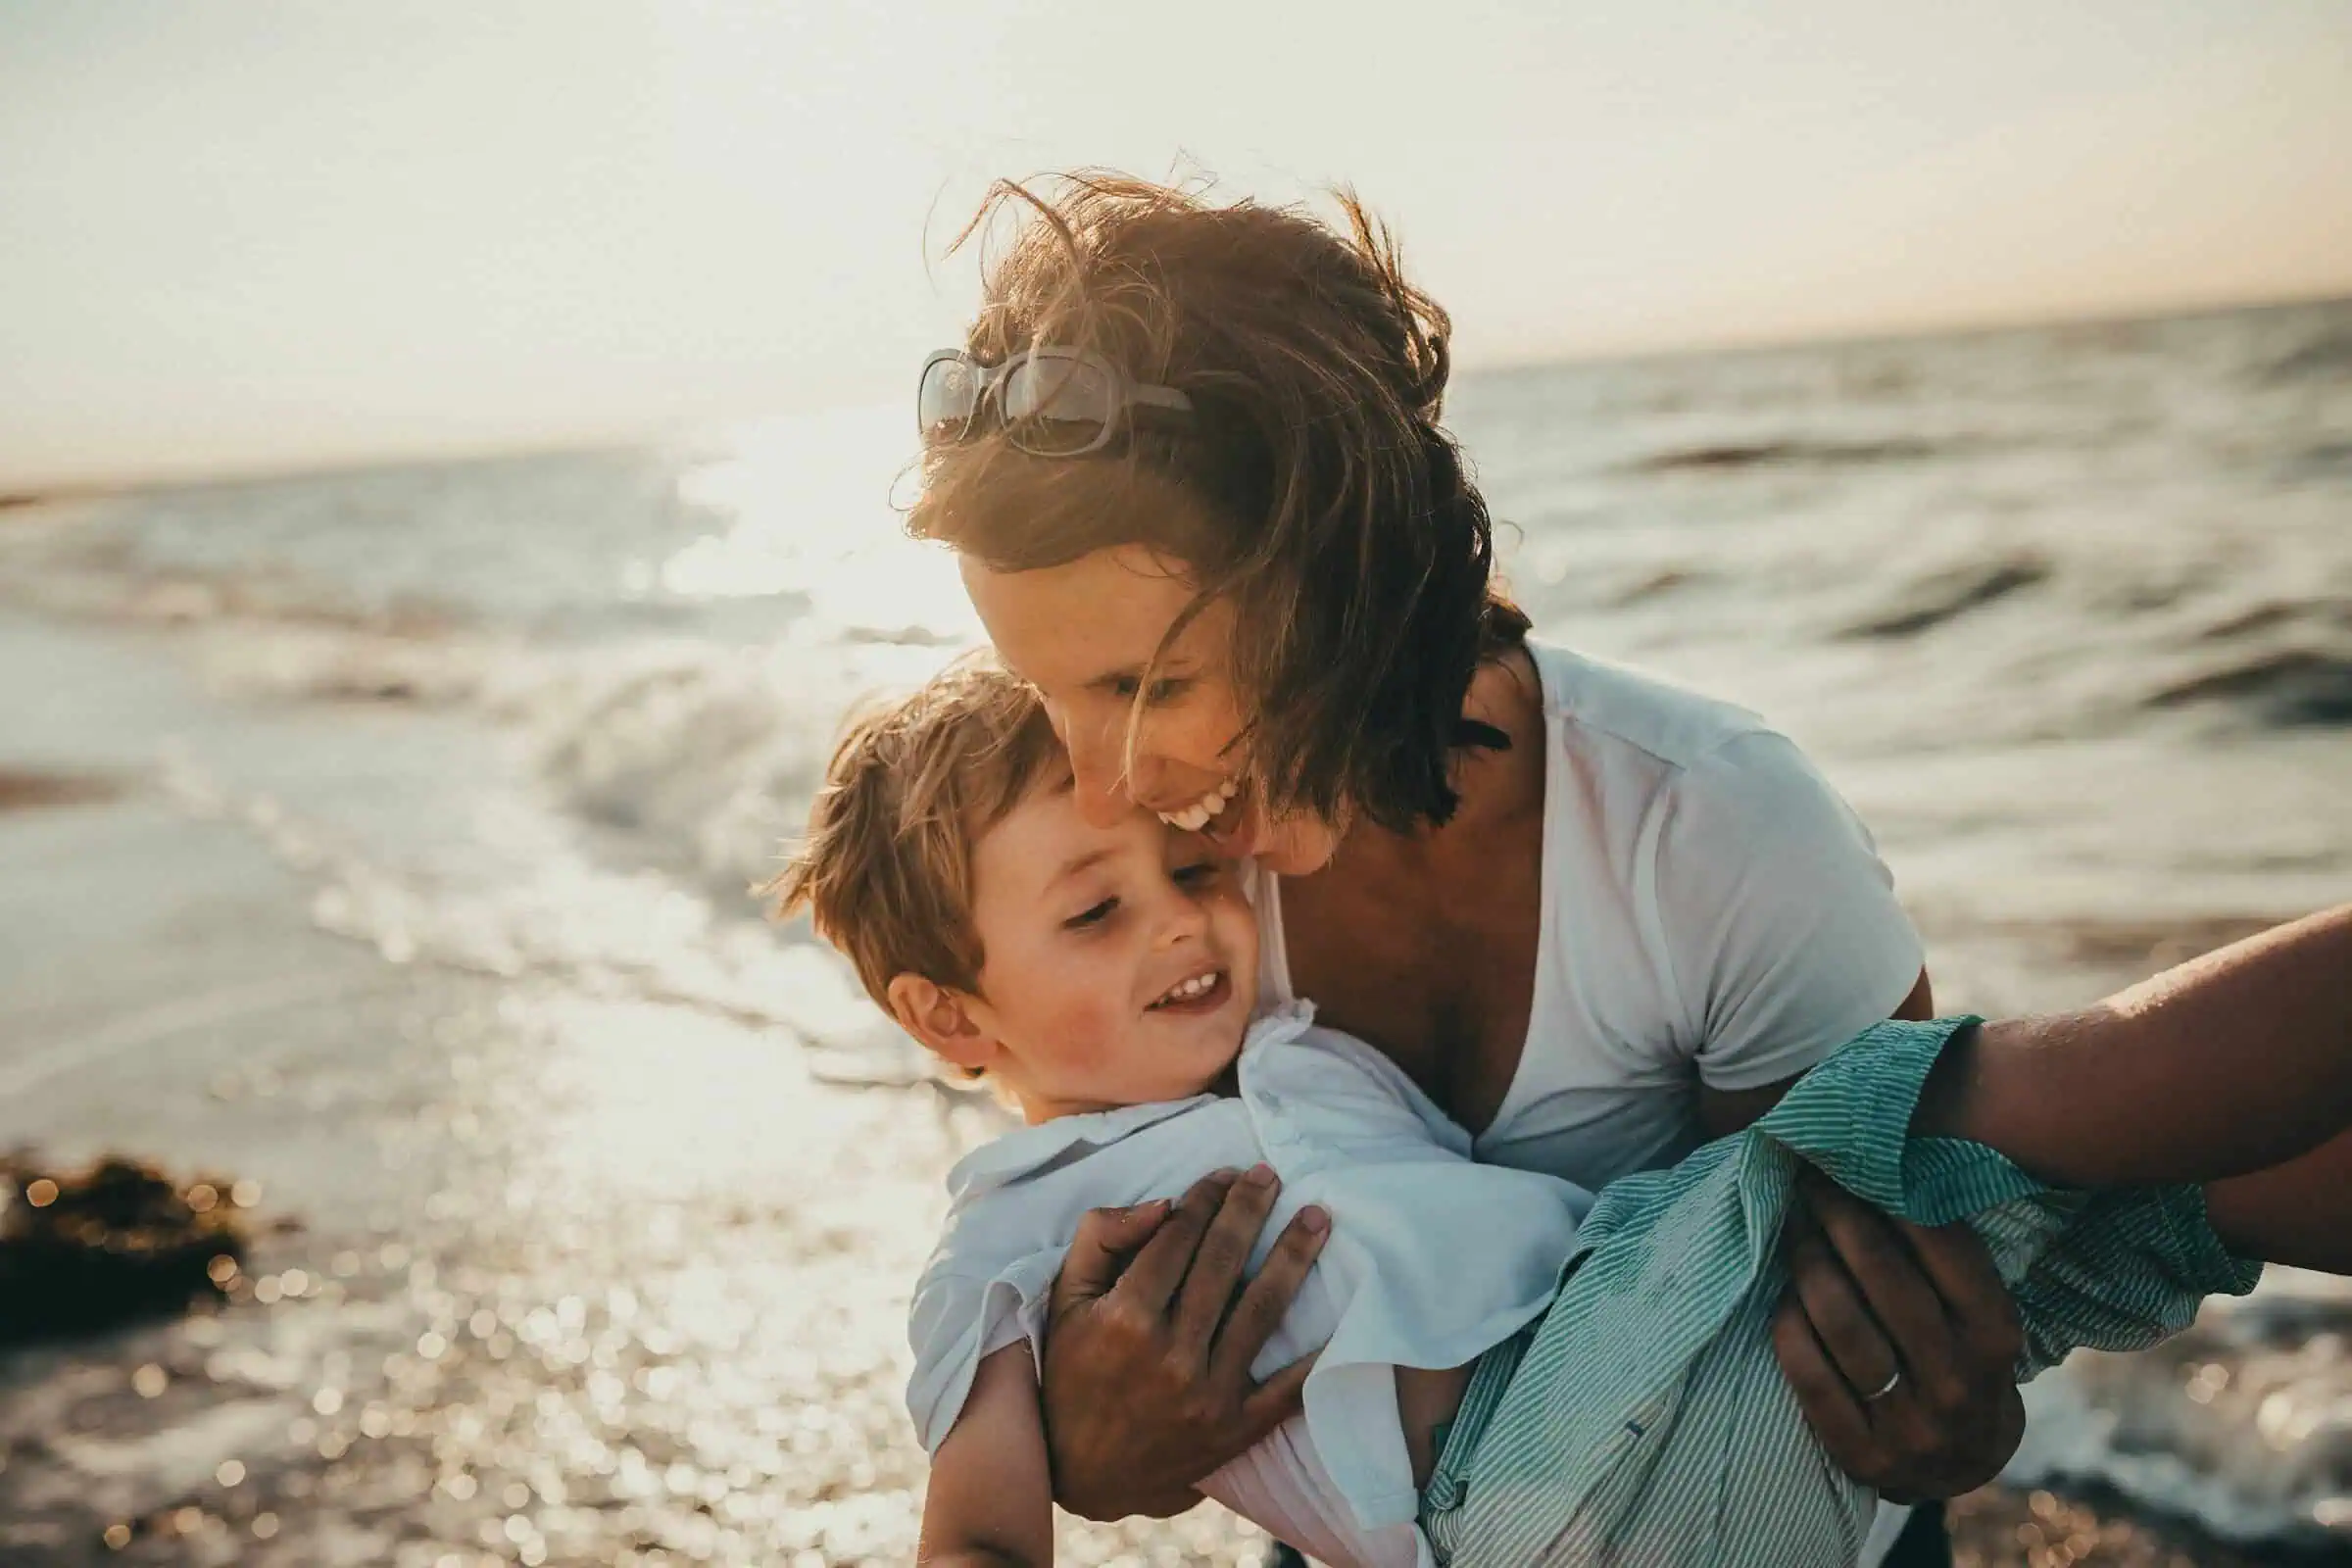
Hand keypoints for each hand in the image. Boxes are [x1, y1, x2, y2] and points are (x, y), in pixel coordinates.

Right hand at [1038, 1166, 1330, 1521]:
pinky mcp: (1235, 1429)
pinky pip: (1287, 1387)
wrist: (1084, 1473)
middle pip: (1223, 1263)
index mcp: (1125, 1319)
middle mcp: (1170, 1355)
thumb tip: (1163, 1204)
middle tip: (1270, 1176)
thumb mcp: (1065, 1301)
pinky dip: (1317, 1353)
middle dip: (1250, 1210)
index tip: (1224, 1175)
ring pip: (1261, 1310)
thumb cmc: (1072, 1374)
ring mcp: (1208, 1394)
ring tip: (1318, 1218)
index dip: (1204, 1199)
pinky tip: (1342, 1312)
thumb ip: (1101, 1240)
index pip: (1177, 1239)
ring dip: (1293, 1257)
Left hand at [1769, 1168, 2026, 1503]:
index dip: (1894, 1197)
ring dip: (1809, 1263)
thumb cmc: (1959, 1360)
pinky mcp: (1860, 1453)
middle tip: (1811, 1181)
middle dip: (1841, 1217)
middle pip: (1885, 1279)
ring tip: (1795, 1229)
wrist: (1959, 1466)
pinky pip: (1808, 1372)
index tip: (1855, 1160)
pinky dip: (1790, 1323)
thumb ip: (1944, 1258)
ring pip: (1841, 1323)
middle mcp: (1957, 1381)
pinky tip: (1784, 1295)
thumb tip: (1882, 1167)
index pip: (1945, 1249)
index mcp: (1995, 1337)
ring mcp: (1909, 1425)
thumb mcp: (1978, 1315)